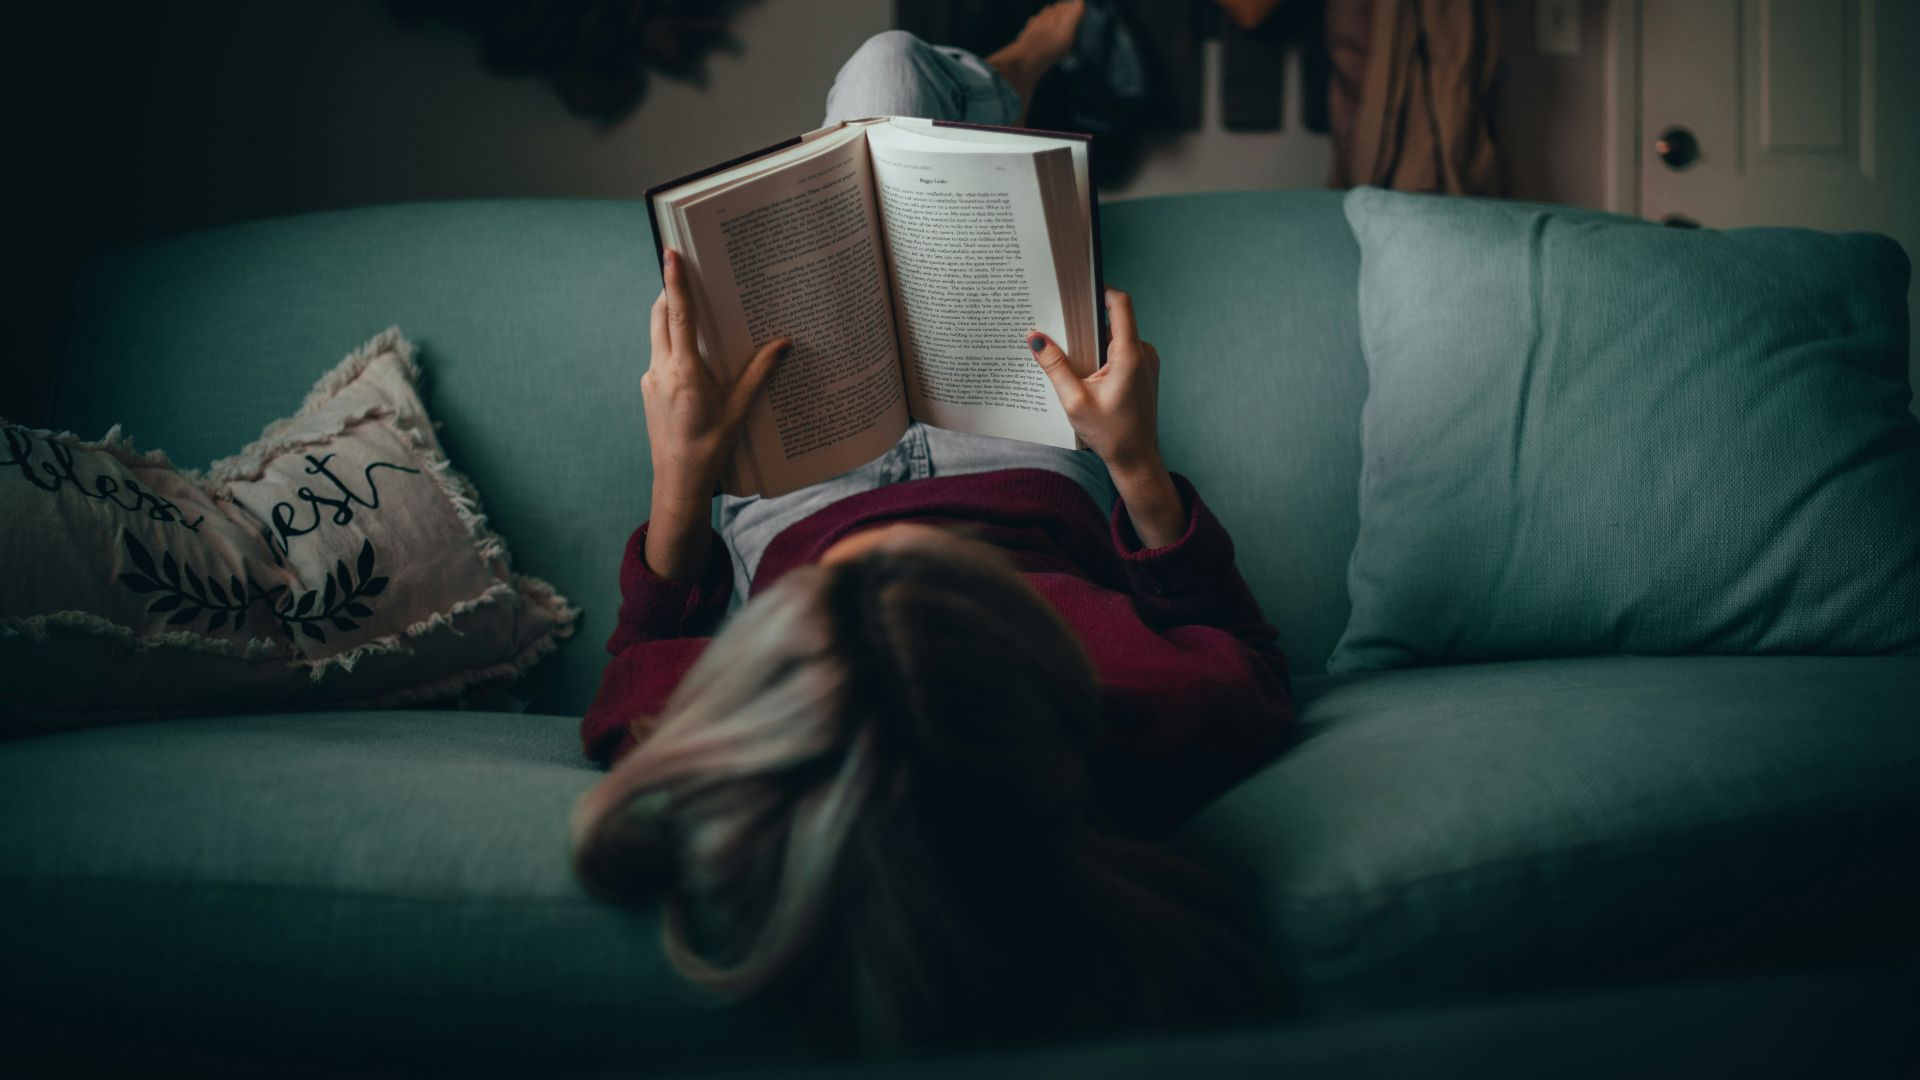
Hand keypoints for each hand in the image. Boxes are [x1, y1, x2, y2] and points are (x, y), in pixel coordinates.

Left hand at [641, 247, 788, 580]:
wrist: (677, 481)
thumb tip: (783, 344)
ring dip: (671, 318)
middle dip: (671, 292)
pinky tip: (694, 356)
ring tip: (694, 312)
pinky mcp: (648, 389)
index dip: (675, 281)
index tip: (670, 253)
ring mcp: (650, 379)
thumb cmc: (711, 448)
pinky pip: (659, 356)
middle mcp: (661, 370)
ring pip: (657, 335)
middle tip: (685, 273)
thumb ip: (759, 373)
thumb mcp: (740, 409)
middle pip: (660, 316)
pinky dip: (672, 345)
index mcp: (684, 371)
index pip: (678, 314)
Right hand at [1029, 288, 1162, 478]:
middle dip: (1087, 320)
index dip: (1100, 289)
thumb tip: (1034, 337)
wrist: (1136, 459)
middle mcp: (1143, 353)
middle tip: (1061, 324)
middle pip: (1114, 319)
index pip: (1120, 304)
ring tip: (1070, 353)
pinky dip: (1103, 354)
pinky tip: (1085, 371)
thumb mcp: (1074, 401)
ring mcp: (1146, 361)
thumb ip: (1054, 366)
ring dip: (1093, 340)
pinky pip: (1122, 350)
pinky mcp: (1144, 370)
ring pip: (1117, 336)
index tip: (1078, 288)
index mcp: (1129, 355)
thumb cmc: (1110, 434)